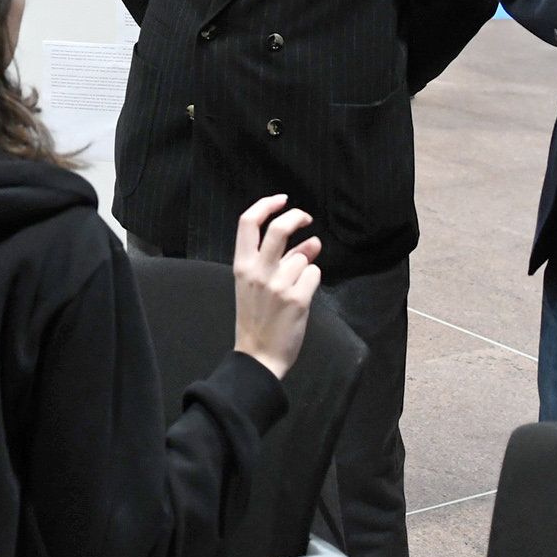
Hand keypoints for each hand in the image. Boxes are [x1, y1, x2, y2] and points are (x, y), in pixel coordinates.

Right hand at [231, 194, 321, 380]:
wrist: (258, 356)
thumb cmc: (256, 318)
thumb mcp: (256, 285)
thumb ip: (279, 260)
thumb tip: (311, 242)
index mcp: (242, 266)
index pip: (248, 222)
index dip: (266, 204)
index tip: (281, 200)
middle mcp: (258, 271)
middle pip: (279, 227)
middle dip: (297, 216)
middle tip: (306, 218)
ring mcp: (278, 285)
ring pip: (303, 255)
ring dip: (306, 263)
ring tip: (298, 281)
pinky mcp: (298, 298)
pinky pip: (314, 273)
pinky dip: (313, 280)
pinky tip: (303, 294)